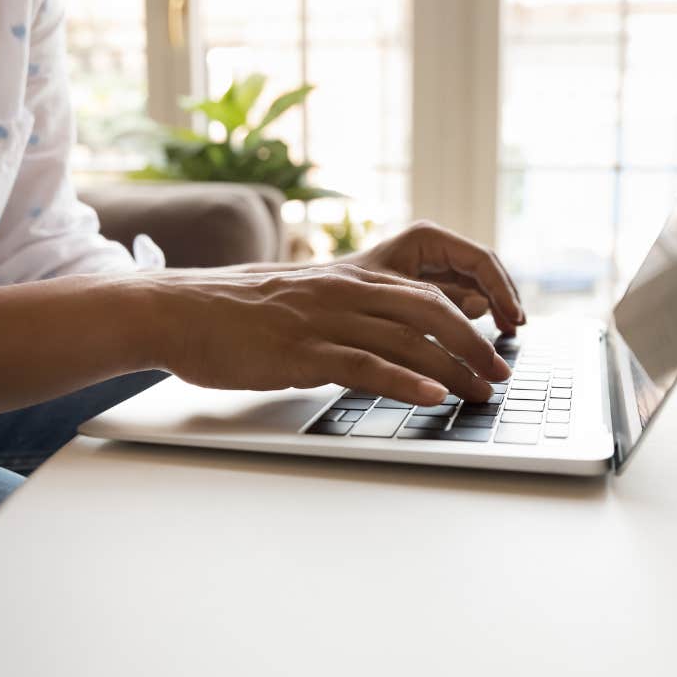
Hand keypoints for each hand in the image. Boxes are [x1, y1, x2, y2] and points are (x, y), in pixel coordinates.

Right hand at [149, 264, 512, 405]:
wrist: (177, 311)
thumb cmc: (233, 312)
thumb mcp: (296, 301)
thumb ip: (338, 313)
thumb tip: (371, 341)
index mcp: (346, 279)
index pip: (424, 294)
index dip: (466, 320)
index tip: (489, 346)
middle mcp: (344, 293)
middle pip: (429, 313)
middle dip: (473, 346)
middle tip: (499, 376)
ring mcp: (324, 321)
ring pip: (407, 340)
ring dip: (454, 367)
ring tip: (483, 392)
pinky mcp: (301, 352)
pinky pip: (365, 365)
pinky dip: (404, 381)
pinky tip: (431, 396)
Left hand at [342, 220, 525, 333]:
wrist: (314, 300)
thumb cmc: (343, 294)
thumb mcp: (394, 298)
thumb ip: (437, 302)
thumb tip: (481, 307)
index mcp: (426, 239)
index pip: (480, 260)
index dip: (502, 291)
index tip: (513, 319)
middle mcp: (431, 248)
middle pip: (483, 272)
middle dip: (502, 300)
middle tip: (515, 330)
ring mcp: (430, 266)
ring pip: (474, 286)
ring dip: (492, 310)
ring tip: (506, 336)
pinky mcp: (425, 287)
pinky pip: (460, 298)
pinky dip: (473, 317)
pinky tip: (482, 337)